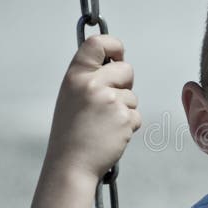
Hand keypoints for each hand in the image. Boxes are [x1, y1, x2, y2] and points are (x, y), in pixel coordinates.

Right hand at [46, 35, 140, 180]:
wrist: (71, 164)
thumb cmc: (71, 132)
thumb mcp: (72, 97)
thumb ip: (91, 78)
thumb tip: (117, 63)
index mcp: (76, 76)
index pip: (97, 43)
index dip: (113, 45)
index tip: (117, 55)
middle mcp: (92, 84)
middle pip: (126, 69)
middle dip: (125, 83)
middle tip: (110, 101)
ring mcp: (110, 101)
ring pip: (132, 96)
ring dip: (124, 110)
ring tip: (103, 125)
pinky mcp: (125, 118)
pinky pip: (136, 115)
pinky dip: (128, 126)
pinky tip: (110, 135)